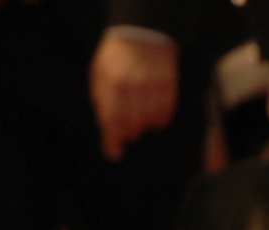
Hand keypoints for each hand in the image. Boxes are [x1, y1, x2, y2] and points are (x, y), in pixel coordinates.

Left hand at [91, 31, 176, 159]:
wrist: (142, 37)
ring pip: (150, 121)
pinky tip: (154, 118)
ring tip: (141, 123)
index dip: (112, 140)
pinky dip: (159, 120)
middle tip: (128, 134)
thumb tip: (107, 131)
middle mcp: (133, 84)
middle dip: (128, 133)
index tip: (113, 153)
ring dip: (145, 127)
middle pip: (131, 124)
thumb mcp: (100, 74)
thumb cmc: (117, 59)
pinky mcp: (169, 85)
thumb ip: (102, 100)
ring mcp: (152, 84)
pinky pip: (166, 114)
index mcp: (112, 81)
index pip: (112, 119)